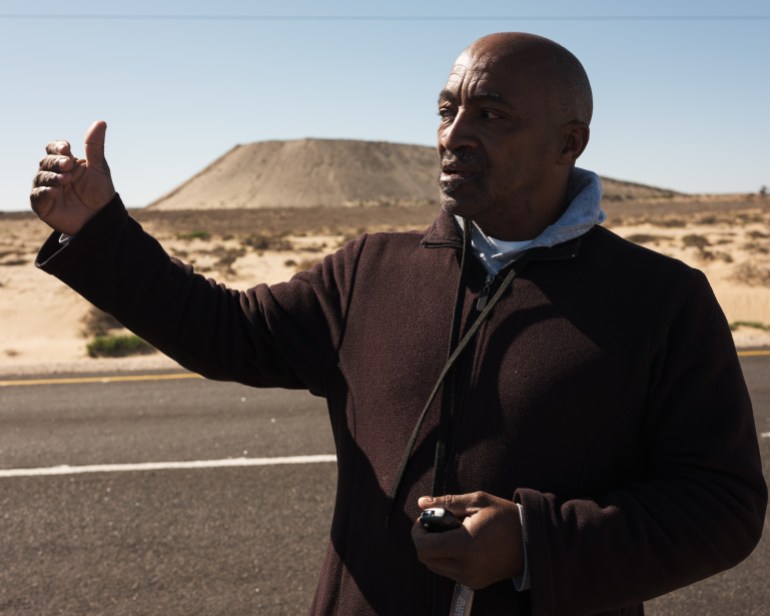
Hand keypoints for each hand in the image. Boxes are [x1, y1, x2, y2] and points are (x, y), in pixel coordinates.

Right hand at [30, 120, 115, 234]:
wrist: (101, 218)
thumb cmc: (100, 193)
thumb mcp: (99, 168)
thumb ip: (95, 147)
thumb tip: (101, 122)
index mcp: (66, 162)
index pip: (55, 148)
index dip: (58, 147)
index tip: (67, 149)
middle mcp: (53, 173)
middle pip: (47, 161)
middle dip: (57, 162)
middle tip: (69, 165)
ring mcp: (46, 188)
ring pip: (41, 177)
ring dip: (52, 177)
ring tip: (66, 179)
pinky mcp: (43, 204)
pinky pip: (37, 195)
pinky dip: (45, 192)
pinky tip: (55, 191)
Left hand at [411, 491, 523, 589]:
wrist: (531, 541)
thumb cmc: (505, 517)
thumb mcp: (477, 501)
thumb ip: (447, 502)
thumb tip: (422, 502)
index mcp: (465, 545)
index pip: (425, 547)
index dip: (418, 532)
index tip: (425, 519)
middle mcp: (466, 566)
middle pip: (426, 558)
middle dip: (424, 540)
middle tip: (436, 524)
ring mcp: (470, 577)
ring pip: (435, 566)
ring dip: (434, 550)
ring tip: (450, 533)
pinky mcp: (475, 583)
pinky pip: (448, 572)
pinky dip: (446, 558)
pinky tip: (458, 544)